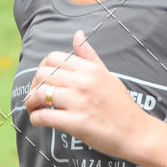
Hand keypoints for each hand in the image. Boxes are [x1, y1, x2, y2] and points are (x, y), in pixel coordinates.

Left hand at [24, 30, 152, 161]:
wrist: (136, 132)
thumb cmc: (121, 105)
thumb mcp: (107, 75)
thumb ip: (89, 56)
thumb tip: (77, 34)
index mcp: (90, 69)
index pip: (53, 58)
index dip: (42, 68)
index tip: (43, 80)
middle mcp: (83, 82)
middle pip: (42, 74)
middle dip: (34, 85)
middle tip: (36, 96)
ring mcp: (79, 102)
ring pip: (40, 94)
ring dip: (31, 102)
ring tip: (34, 108)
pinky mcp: (76, 123)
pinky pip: (44, 116)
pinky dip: (35, 118)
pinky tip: (39, 120)